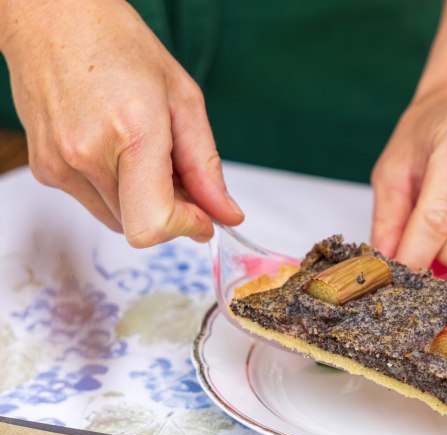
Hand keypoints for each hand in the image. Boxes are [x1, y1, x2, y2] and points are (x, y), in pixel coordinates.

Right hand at [0, 0, 242, 246]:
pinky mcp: (45, 171)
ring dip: (143, 201)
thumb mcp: (183, 99)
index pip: (154, 223)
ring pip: (119, 221)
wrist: (54, 19)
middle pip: (141, 226)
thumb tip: (225, 213)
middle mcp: (87, 155)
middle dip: (171, 210)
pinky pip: (95, 204)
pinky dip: (118, 190)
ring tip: (146, 152)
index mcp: (131, 131)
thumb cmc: (117, 45)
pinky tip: (119, 150)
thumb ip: (205, 165)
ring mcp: (60, 166)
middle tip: (178, 172)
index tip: (204, 216)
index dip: (186, 227)